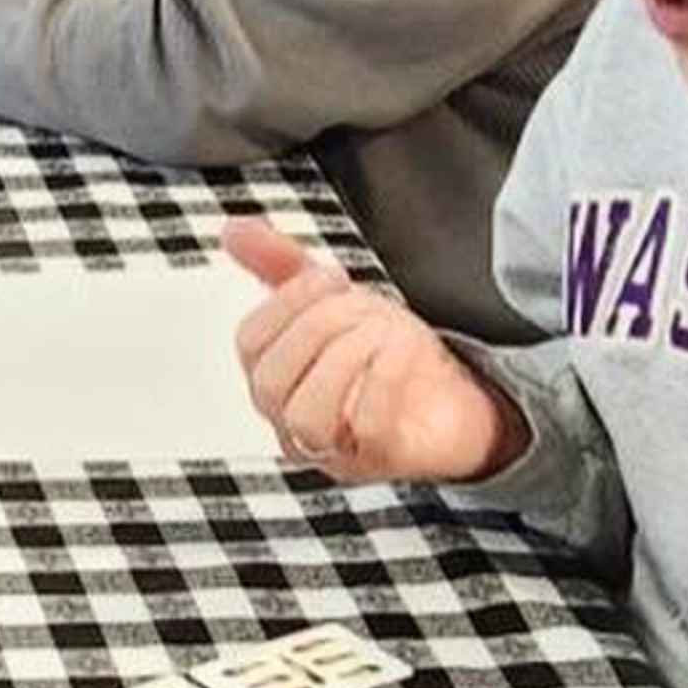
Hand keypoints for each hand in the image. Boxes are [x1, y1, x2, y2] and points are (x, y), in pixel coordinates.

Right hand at [220, 218, 522, 483]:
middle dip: (318, 327)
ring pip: (305, 415)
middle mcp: (293, 423)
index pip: (249, 344)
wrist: (454, 399)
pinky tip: (404, 352)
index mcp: (275, 382)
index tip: (332, 276)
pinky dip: (385, 379)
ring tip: (384, 330)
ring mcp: (335, 449)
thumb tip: (233, 230)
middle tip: (360, 304)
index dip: (287, 301)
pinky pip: (367, 427)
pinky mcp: (381, 458)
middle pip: (270, 382)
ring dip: (346, 356)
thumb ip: (281, 265)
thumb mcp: (335, 299)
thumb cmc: (387, 358)